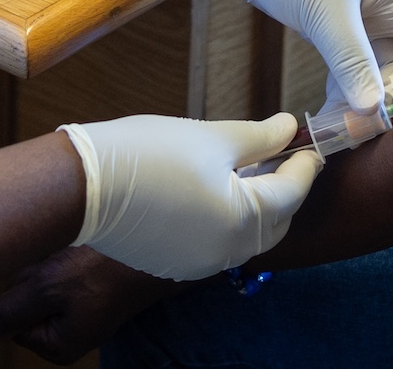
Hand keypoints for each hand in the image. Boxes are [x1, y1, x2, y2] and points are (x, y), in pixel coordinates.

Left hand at [0, 246, 174, 363]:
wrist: (152, 244)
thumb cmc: (102, 268)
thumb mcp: (46, 288)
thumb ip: (8, 311)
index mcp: (57, 346)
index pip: (11, 321)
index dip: (17, 293)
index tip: (39, 276)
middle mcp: (69, 336)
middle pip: (26, 303)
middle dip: (34, 278)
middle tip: (59, 263)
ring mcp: (82, 314)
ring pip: (43, 285)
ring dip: (49, 266)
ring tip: (72, 256)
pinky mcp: (93, 293)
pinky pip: (64, 275)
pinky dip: (66, 261)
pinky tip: (82, 253)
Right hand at [59, 113, 321, 279]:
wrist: (83, 185)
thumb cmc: (148, 153)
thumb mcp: (211, 137)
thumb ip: (258, 137)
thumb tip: (289, 130)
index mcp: (244, 219)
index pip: (292, 191)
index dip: (304, 164)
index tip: (309, 144)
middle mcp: (227, 251)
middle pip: (274, 222)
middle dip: (284, 191)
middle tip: (283, 157)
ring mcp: (200, 262)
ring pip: (245, 236)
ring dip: (255, 207)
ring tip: (250, 171)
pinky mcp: (174, 262)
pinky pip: (216, 243)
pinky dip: (226, 220)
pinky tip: (215, 193)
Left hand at [170, 0, 392, 114]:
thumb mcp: (324, 12)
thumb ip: (352, 62)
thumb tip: (374, 113)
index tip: (384, 101)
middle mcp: (380, 9)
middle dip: (382, 98)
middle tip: (353, 128)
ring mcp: (352, 20)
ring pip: (371, 73)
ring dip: (358, 102)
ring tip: (334, 130)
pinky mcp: (325, 29)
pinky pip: (345, 70)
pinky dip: (338, 93)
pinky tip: (323, 115)